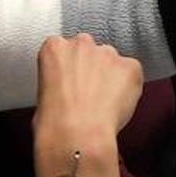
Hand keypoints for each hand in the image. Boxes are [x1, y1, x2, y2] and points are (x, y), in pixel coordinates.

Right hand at [31, 34, 143, 176]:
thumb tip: (70, 86)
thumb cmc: (54, 121)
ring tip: (104, 102)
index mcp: (54, 48)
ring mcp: (108, 53)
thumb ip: (60, 77)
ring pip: (113, 61)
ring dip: (111, 76)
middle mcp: (82, 44)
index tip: (73, 80)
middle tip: (90, 92)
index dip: (71, 67)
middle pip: (91, 51)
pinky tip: (117, 103)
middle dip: (92, 68)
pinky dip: (129, 86)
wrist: (76, 132)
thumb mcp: (43, 91)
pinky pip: (132, 73)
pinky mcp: (130, 66)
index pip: (66, 48)